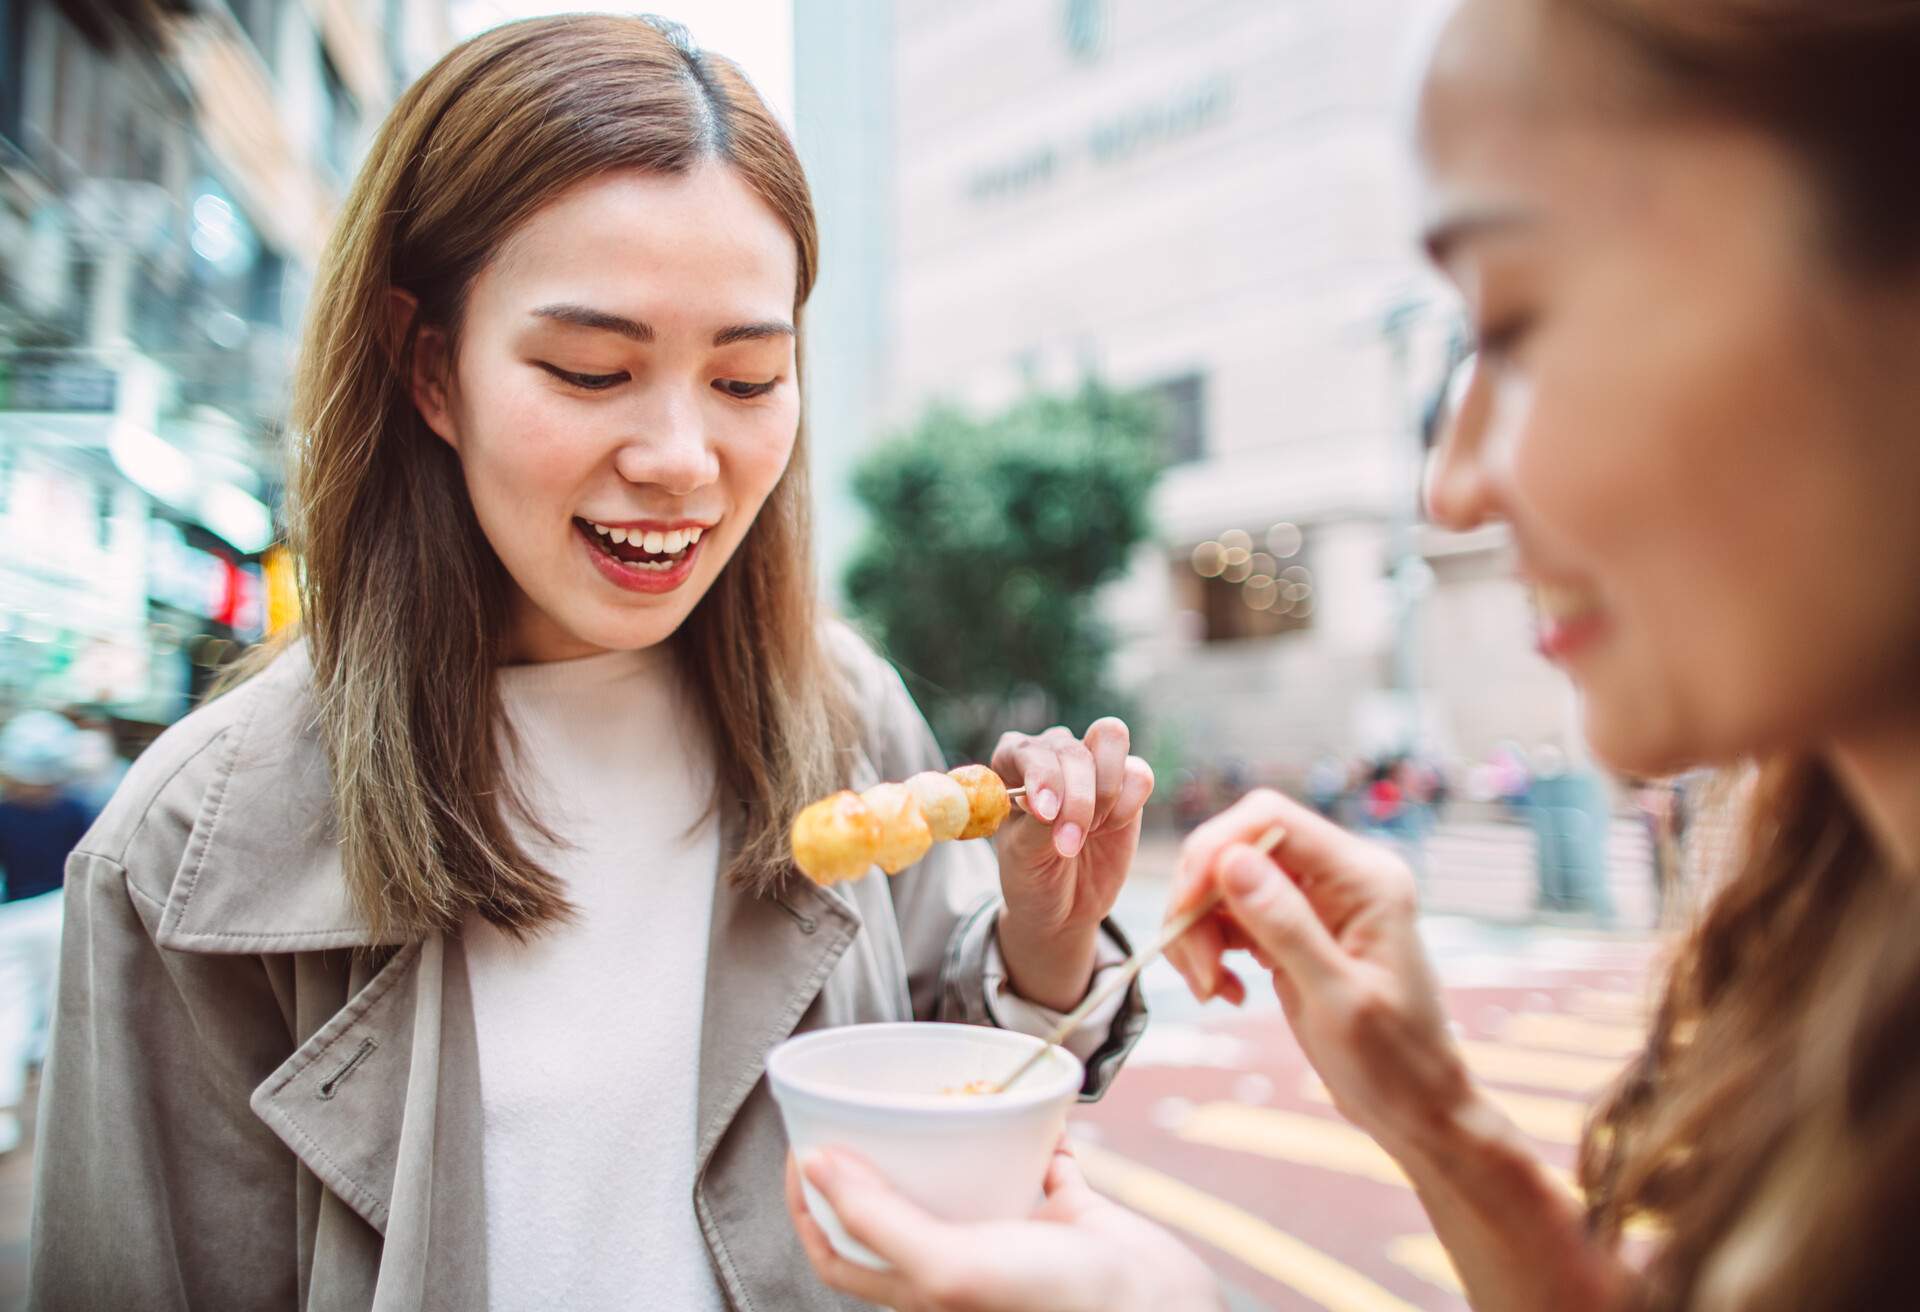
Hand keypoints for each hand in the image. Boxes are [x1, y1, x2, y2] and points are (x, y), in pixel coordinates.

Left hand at [785, 1145, 1221, 1311]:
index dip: (810, 1206)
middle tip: (861, 1108)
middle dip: (876, 1159)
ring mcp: (1015, 1240)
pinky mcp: (1069, 1220)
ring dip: (952, 1139)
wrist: (1160, 1309)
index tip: (804, 1148)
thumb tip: (816, 1165)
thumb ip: (880, 1219)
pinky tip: (1033, 1111)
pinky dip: (1036, 1136)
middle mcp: (963, 1265)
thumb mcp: (949, 1266)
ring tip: (940, 1097)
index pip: (839, 1252)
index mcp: (924, 1291)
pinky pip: (1042, 1168)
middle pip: (898, 1210)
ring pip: (967, 1182)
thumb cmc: (1055, 1304)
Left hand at [990, 719, 1153, 1009]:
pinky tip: (1115, 827)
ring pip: (1108, 743)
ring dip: (1104, 786)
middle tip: (1071, 840)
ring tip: (1092, 834)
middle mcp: (1050, 758)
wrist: (1063, 911)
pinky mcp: (1127, 789)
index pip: (1024, 747)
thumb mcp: (1022, 861)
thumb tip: (1051, 805)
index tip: (1047, 813)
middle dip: (1075, 791)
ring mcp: (1091, 770)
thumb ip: (1036, 826)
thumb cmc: (1030, 882)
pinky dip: (1130, 795)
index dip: (1039, 774)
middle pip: (1069, 744)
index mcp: (1010, 765)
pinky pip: (1138, 771)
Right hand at [1163, 789, 1470, 1157]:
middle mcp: (1340, 876)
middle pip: (1238, 849)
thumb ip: (1286, 927)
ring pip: (1225, 884)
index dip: (1215, 850)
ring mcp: (1316, 901)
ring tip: (1213, 990)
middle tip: (1200, 972)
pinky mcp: (1295, 929)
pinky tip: (1227, 991)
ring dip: (1200, 933)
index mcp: (1364, 877)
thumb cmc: (1394, 1063)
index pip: (1270, 819)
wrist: (1416, 1110)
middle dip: (1200, 903)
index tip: (1184, 910)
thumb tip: (1230, 860)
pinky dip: (1213, 949)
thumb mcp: (1338, 1000)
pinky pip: (1232, 916)